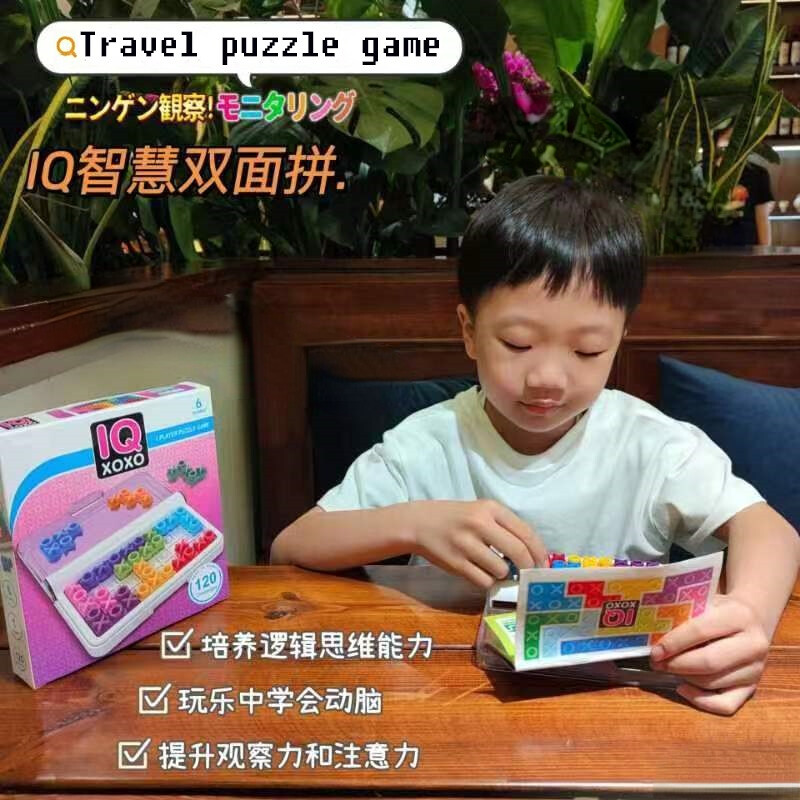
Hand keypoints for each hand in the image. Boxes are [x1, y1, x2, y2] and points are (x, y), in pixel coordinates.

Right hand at [407, 499, 547, 588]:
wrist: (419, 523)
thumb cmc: (456, 518)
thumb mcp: (481, 512)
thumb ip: (504, 528)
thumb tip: (531, 555)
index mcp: (490, 508)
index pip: (526, 532)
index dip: (538, 552)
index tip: (542, 564)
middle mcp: (479, 524)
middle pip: (518, 552)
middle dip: (527, 567)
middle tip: (527, 573)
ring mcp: (466, 544)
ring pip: (501, 569)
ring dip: (503, 574)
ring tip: (495, 569)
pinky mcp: (455, 563)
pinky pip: (483, 580)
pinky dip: (488, 582)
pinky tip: (483, 574)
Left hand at [649, 593, 770, 715]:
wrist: (752, 619)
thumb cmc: (719, 609)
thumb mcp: (704, 601)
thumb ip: (683, 614)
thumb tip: (651, 633)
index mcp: (739, 615)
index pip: (700, 630)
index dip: (674, 642)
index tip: (655, 650)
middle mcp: (754, 644)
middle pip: (709, 661)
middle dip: (676, 664)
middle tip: (656, 662)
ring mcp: (756, 669)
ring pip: (713, 683)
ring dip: (684, 678)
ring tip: (666, 668)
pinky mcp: (753, 687)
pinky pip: (726, 704)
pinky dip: (701, 701)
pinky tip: (683, 688)